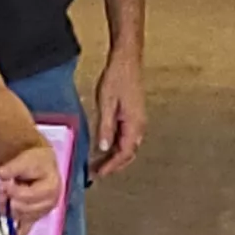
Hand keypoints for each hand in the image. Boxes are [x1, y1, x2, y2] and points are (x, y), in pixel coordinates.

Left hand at [0, 132, 65, 227]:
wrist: (41, 165)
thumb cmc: (37, 162)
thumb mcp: (26, 159)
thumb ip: (13, 167)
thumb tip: (0, 174)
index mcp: (51, 188)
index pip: (28, 195)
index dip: (12, 191)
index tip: (0, 184)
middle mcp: (48, 204)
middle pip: (23, 208)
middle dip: (6, 200)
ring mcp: (41, 212)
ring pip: (19, 217)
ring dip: (4, 209)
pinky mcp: (33, 218)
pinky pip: (25, 230)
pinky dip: (15, 234)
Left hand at [92, 52, 147, 177]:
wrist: (127, 60)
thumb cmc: (117, 78)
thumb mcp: (106, 103)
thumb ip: (105, 127)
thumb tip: (103, 148)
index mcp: (134, 124)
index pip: (123, 154)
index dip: (110, 166)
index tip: (97, 174)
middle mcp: (139, 126)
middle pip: (127, 154)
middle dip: (112, 165)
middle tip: (95, 173)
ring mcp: (137, 121)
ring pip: (127, 147)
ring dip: (113, 157)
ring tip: (96, 163)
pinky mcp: (133, 116)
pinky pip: (126, 137)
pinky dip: (115, 146)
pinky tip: (103, 146)